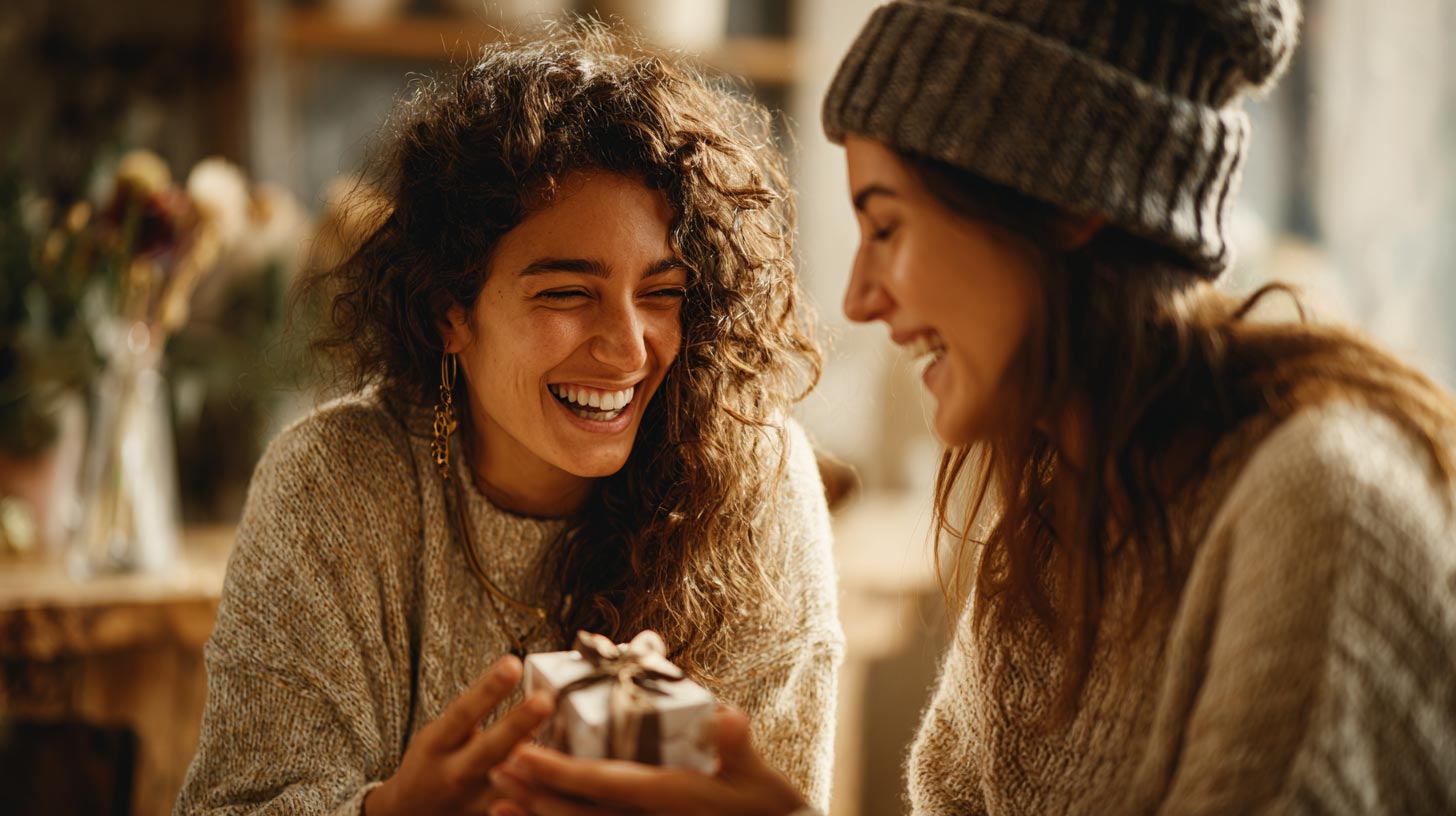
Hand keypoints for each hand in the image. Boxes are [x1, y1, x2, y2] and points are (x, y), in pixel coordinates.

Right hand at [364, 655, 552, 815]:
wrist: (409, 815)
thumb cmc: (436, 761)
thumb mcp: (441, 734)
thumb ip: (475, 712)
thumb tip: (520, 673)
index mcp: (436, 744)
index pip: (463, 712)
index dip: (487, 690)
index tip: (511, 663)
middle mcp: (454, 773)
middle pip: (488, 750)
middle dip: (516, 725)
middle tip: (544, 700)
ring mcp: (473, 802)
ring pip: (509, 785)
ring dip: (535, 766)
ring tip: (565, 743)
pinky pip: (519, 806)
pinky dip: (540, 792)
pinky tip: (565, 776)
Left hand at [485, 706, 807, 815]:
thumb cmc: (768, 813)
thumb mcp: (761, 781)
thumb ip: (739, 748)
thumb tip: (729, 717)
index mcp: (668, 798)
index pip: (603, 783)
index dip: (559, 771)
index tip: (521, 755)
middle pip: (577, 814)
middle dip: (533, 795)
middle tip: (492, 773)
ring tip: (496, 805)